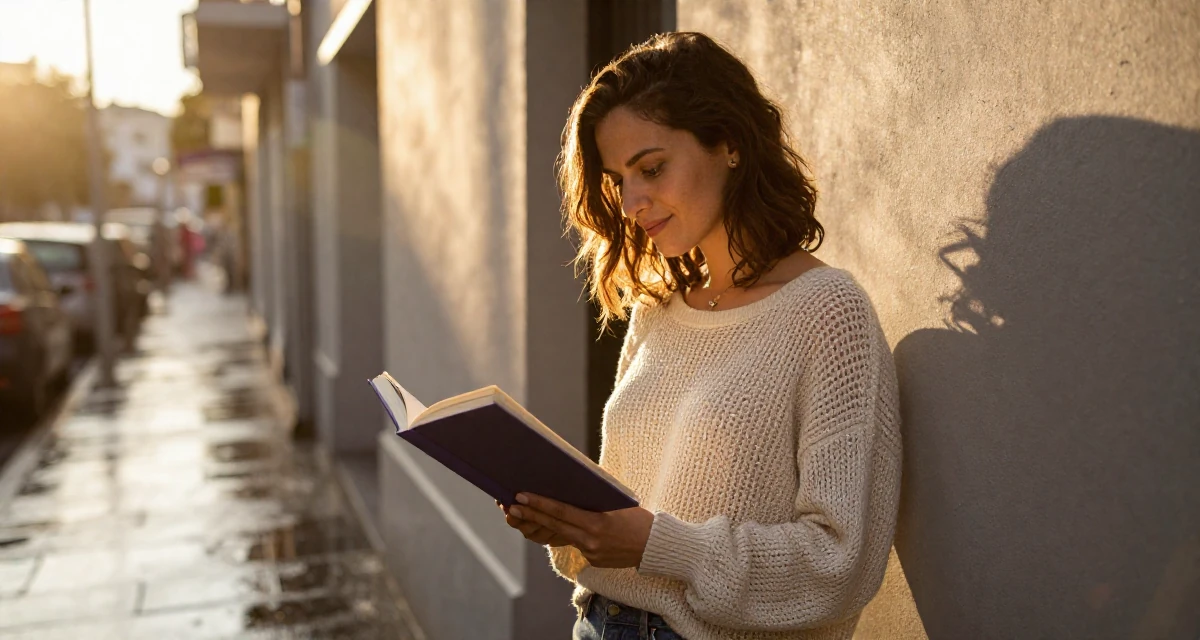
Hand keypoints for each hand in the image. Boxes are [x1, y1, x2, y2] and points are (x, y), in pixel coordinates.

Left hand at [504, 493, 654, 568]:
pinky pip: (577, 544)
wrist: (655, 546)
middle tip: (512, 504)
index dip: (540, 504)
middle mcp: (591, 540)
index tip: (521, 496)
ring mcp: (591, 553)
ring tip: (524, 513)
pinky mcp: (593, 561)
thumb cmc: (638, 518)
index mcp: (597, 522)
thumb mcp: (617, 504)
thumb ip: (594, 500)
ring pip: (562, 535)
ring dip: (542, 524)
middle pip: (555, 525)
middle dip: (532, 513)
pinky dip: (570, 533)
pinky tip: (559, 525)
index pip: (562, 511)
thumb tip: (570, 488)